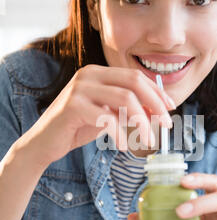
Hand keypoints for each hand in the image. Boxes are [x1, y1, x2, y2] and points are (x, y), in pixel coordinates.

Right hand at [20, 65, 174, 165]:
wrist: (44, 142)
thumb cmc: (77, 127)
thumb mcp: (107, 115)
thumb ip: (128, 110)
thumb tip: (159, 112)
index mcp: (99, 73)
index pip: (136, 76)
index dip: (157, 92)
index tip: (170, 109)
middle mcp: (89, 74)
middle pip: (134, 82)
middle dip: (155, 104)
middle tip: (166, 125)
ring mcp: (80, 88)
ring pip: (125, 99)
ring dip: (142, 122)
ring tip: (148, 141)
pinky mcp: (72, 106)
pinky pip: (107, 119)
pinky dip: (120, 134)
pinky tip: (124, 146)